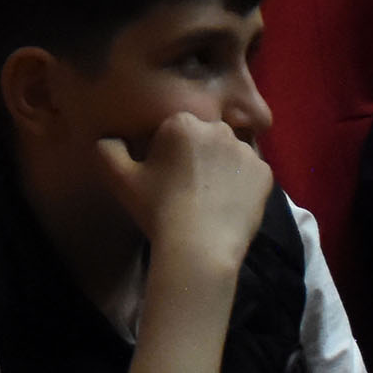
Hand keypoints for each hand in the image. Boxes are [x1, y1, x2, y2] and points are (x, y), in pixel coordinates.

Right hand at [89, 110, 275, 274]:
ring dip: (221, 167)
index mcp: (181, 123)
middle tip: (186, 188)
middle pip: (205, 137)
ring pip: (230, 153)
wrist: (199, 249)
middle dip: (197, 155)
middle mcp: (218, 128)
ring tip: (209, 199)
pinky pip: (251, 172)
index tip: (165, 177)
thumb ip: (107, 151)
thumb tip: (106, 139)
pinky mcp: (266, 173)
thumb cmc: (158, 211)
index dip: (168, 153)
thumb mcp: (121, 181)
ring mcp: (246, 150)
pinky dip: (242, 184)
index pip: (175, 129)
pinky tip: (228, 205)